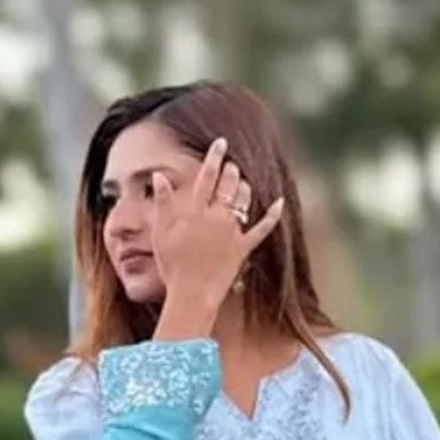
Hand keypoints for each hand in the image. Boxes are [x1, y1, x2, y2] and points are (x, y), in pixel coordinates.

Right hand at [152, 137, 284, 320]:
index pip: (207, 175)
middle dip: (231, 170)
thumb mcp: (161, 233)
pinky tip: (279, 203)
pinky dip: (272, 215)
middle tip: (232, 166)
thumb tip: (159, 175)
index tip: (221, 143)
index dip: (214, 156)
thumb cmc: (172, 267)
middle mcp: (216, 216)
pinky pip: (262, 229)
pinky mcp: (243, 249)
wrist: (191, 295)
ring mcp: (232, 232)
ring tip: (242, 183)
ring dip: (244, 188)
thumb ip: (162, 203)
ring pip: (243, 200)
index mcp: (195, 210)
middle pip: (228, 183)